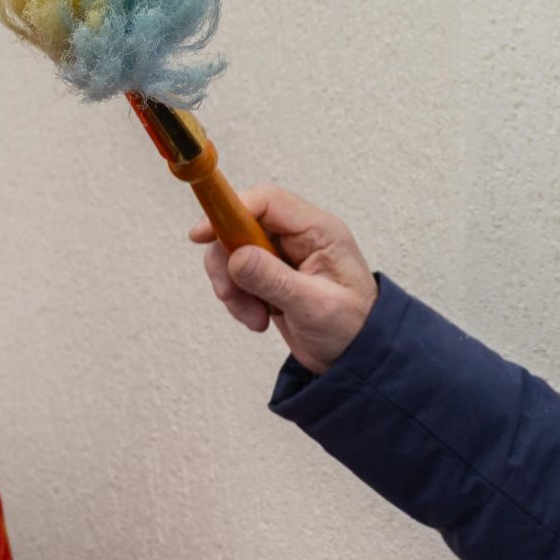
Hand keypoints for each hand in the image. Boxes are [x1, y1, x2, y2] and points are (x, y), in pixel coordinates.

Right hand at [190, 185, 377, 373]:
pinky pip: (238, 275)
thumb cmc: (352, 327)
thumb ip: (274, 280)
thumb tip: (236, 256)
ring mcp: (283, 255)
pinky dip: (238, 298)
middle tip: (230, 295)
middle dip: (227, 261)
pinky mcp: (271, 275)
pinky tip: (258, 319)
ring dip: (233, 287)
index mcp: (318, 231)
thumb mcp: (314, 306)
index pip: (267, 201)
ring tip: (254, 317)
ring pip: (234, 252)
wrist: (357, 358)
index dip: (230, 210)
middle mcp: (299, 236)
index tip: (202, 235)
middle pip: (241, 225)